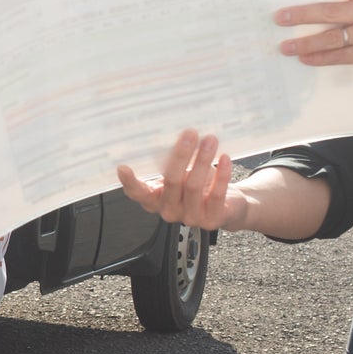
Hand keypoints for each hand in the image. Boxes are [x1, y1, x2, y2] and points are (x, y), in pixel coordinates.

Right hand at [116, 130, 245, 231]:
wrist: (229, 207)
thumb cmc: (201, 185)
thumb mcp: (183, 174)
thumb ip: (172, 163)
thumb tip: (172, 133)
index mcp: (156, 199)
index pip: (138, 193)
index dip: (130, 182)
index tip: (123, 167)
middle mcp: (169, 210)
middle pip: (171, 181)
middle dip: (181, 154)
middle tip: (189, 134)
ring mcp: (190, 217)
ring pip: (193, 186)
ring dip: (202, 159)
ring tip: (210, 140)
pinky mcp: (211, 220)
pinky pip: (215, 195)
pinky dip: (221, 175)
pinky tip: (224, 159)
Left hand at [277, 0, 352, 92]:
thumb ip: (352, 3)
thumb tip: (312, 1)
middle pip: (330, 10)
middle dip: (301, 14)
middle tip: (280, 17)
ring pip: (331, 36)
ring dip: (305, 42)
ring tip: (286, 46)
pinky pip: (338, 55)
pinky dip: (318, 57)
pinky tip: (305, 58)